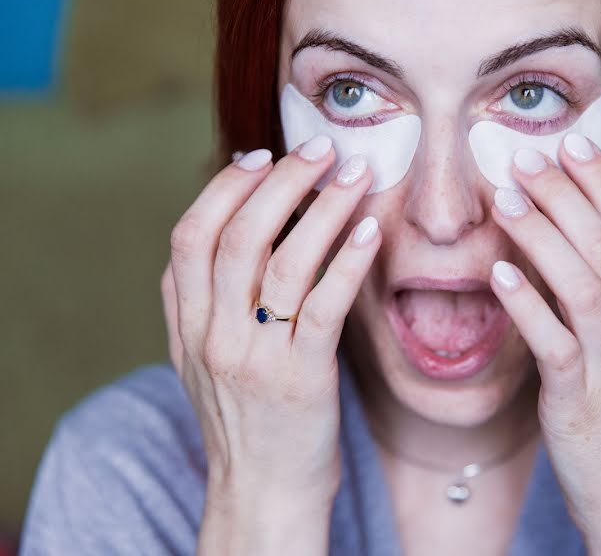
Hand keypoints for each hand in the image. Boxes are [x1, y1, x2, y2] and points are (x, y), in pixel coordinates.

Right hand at [160, 142, 379, 552]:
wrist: (261, 493)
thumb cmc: (244, 419)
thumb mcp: (199, 359)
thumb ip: (197, 299)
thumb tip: (216, 225)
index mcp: (188, 324)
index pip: (191, 235)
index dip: (225, 188)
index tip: (261, 156)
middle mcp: (214, 335)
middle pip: (238, 235)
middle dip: (282, 181)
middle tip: (321, 148)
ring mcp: (256, 358)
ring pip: (284, 261)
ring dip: (325, 208)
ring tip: (356, 174)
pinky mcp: (302, 379)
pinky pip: (324, 306)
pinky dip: (348, 261)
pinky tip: (370, 230)